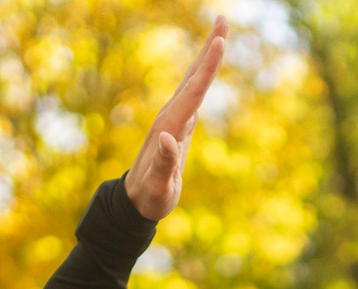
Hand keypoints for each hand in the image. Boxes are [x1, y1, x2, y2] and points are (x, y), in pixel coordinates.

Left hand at [124, 16, 228, 219]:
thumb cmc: (149, 197)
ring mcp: (173, 118)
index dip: (208, 67)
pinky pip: (193, 91)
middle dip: (208, 48)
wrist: (135, 201)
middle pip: (193, 75)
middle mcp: (171, 116)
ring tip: (220, 35)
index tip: (220, 43)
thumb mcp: (158, 186)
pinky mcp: (177, 123)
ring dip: (205, 56)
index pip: (194, 91)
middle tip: (222, 20)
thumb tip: (170, 138)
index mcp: (170, 126)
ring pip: (192, 80)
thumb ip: (164, 163)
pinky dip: (202, 75)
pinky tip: (206, 66)